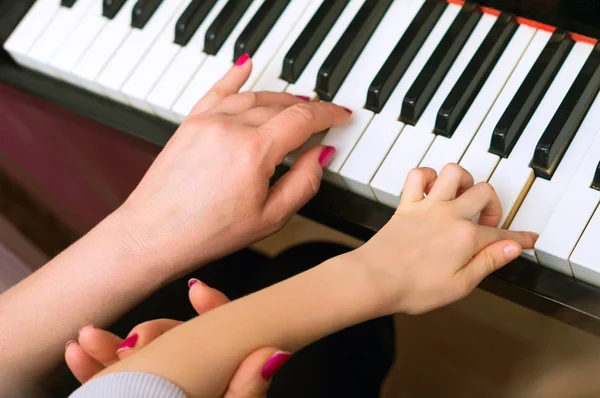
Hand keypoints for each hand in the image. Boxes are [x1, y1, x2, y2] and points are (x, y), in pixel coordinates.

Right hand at [65, 280, 287, 396]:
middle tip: (134, 338)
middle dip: (151, 333)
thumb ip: (246, 394)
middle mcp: (195, 379)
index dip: (215, 309)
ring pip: (139, 359)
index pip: (225, 334)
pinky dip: (94, 369)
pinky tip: (78, 357)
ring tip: (88, 340)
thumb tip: (272, 354)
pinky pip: (113, 381)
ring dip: (110, 348)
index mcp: (225, 378)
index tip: (200, 294)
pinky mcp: (138, 394)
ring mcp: (165, 387)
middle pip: (176, 342)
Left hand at [117, 56, 350, 276]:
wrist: (154, 234)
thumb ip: (303, 182)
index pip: (302, 119)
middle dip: (307, 109)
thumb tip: (321, 155)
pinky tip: (245, 65)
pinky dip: (234, 76)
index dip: (328, 114)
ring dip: (280, 98)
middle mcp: (230, 128)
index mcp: (254, 151)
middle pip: (280, 105)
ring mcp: (207, 122)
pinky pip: (217, 90)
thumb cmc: (207, 232)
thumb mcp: (270, 218)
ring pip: (253, 97)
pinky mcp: (190, 123)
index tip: (341, 115)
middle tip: (322, 118)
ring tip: (296, 104)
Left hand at [353, 164, 537, 314]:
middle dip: (494, 206)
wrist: (373, 280)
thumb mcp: (460, 285)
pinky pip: (417, 175)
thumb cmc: (412, 288)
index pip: (503, 235)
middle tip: (488, 225)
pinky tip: (432, 190)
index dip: (520, 238)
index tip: (528, 239)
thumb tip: (513, 248)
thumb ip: (488, 262)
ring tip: (464, 199)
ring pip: (453, 172)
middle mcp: (448, 215)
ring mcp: (426, 207)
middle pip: (484, 193)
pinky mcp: (406, 205)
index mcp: (465, 238)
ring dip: (464, 181)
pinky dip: (427, 176)